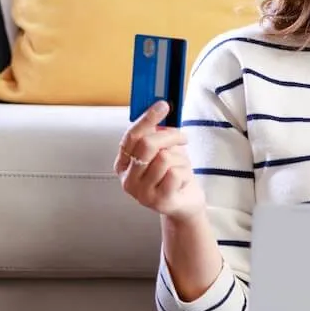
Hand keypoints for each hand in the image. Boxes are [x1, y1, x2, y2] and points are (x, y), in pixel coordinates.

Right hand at [115, 101, 206, 218]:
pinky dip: (186, 173)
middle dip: (170, 136)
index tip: (163, 105)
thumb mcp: (162, 152)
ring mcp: (142, 192)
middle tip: (182, 137)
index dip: (147, 118)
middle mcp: (128, 179)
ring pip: (165, 158)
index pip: (132, 136)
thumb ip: (157, 135)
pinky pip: (176, 173)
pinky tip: (183, 181)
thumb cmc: (173, 177)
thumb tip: (160, 107)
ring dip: (180, 159)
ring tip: (181, 167)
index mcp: (123, 164)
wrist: (185, 205)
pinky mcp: (159, 201)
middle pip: (147, 144)